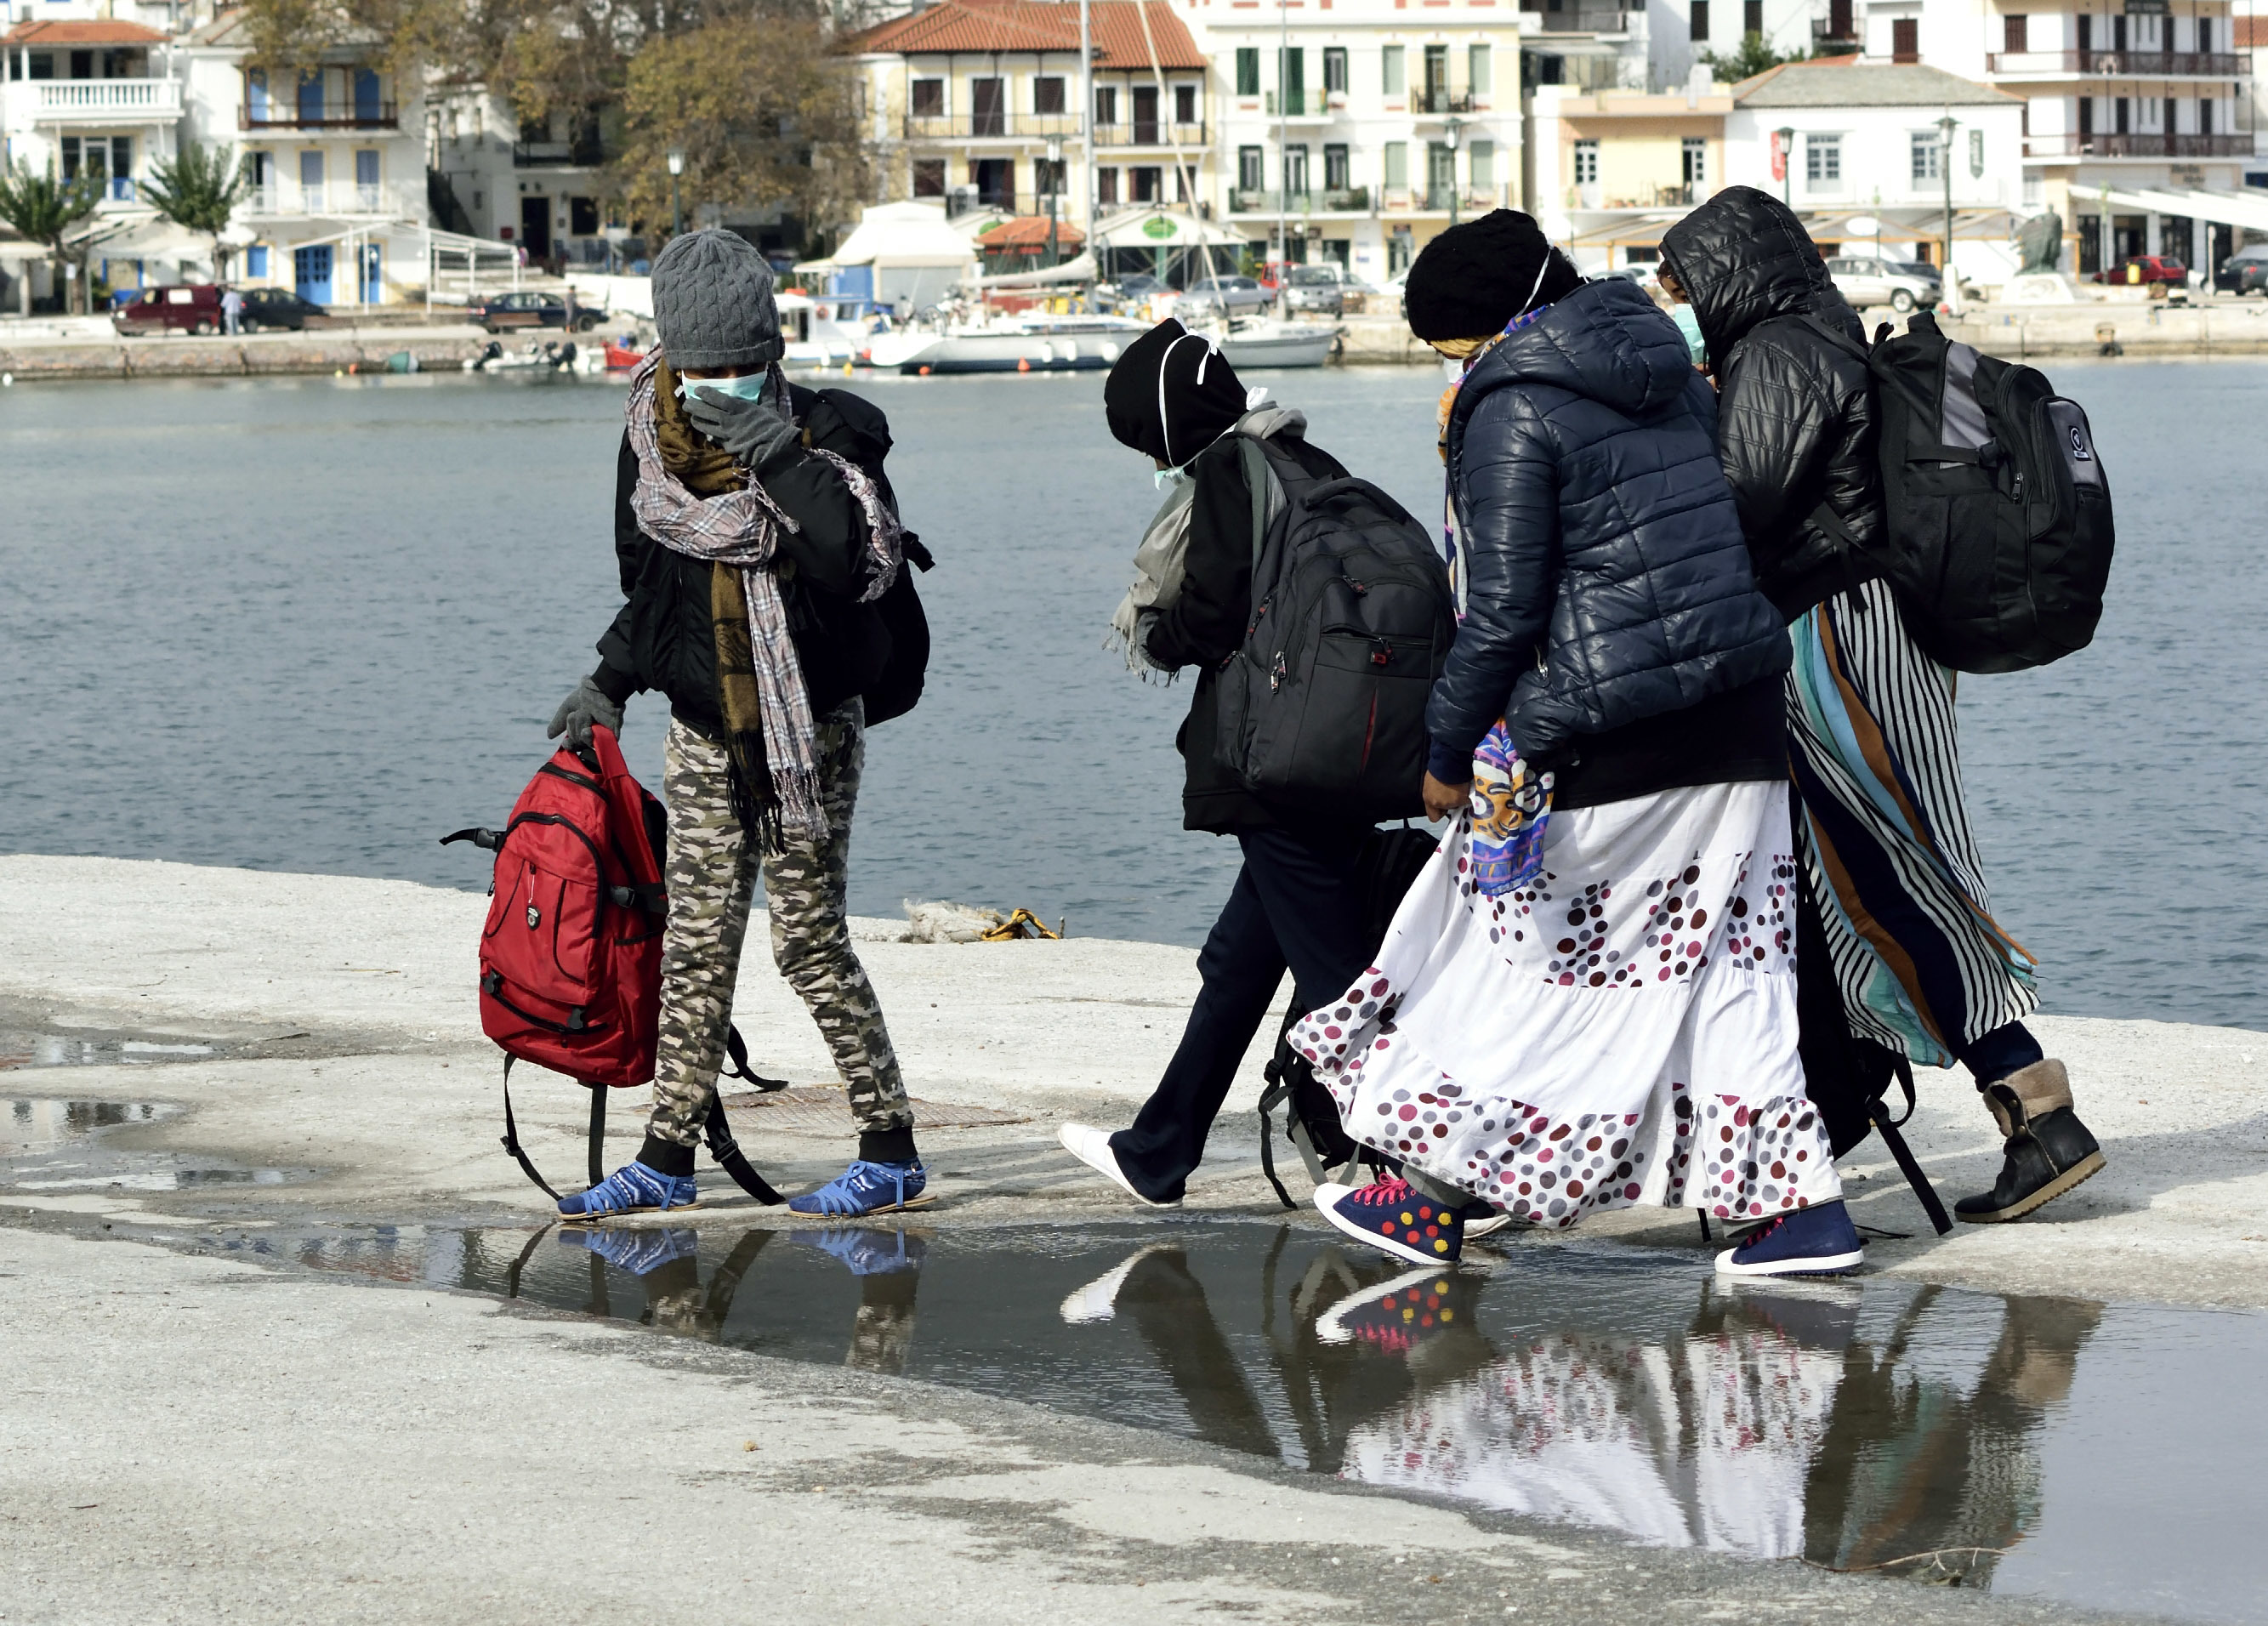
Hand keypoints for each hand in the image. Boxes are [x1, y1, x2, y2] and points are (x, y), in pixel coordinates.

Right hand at [546, 676, 622, 750]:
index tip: (566, 741)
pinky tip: (588, 730)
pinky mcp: (612, 734)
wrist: (600, 689)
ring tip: (585, 714)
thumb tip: (549, 736)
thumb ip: (558, 723)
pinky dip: (591, 737)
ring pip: (586, 743)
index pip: (573, 745)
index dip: (568, 745)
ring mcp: (602, 735)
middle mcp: (591, 735)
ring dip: (580, 727)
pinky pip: (600, 744)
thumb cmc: (584, 697)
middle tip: (576, 714)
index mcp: (580, 731)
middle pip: (577, 743)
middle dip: (573, 728)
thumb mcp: (567, 709)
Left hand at [684, 385, 800, 471]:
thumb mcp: (770, 407)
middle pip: (704, 411)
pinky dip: (708, 433)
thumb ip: (766, 392)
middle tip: (687, 402)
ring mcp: (725, 434)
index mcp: (739, 408)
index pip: (716, 398)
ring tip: (693, 416)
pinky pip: (713, 438)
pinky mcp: (726, 446)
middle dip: (693, 406)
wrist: (774, 450)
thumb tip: (769, 377)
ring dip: (696, 420)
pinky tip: (705, 430)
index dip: (704, 393)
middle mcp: (728, 420)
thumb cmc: (773, 427)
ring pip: (704, 426)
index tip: (698, 390)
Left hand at [1422, 771, 1471, 821]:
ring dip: (1458, 797)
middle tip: (1451, 789)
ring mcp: (1454, 802)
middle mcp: (1441, 804)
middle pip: (1448, 809)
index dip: (1439, 812)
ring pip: (1458, 804)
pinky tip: (1464, 785)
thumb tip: (1438, 799)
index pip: (1434, 817)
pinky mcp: (1464, 798)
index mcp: (1430, 800)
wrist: (1449, 761)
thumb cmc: (1437, 769)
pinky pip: (1467, 800)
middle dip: (1450, 801)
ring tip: (1457, 785)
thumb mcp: (1429, 785)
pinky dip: (1467, 794)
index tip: (1442, 807)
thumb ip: (1433, 796)